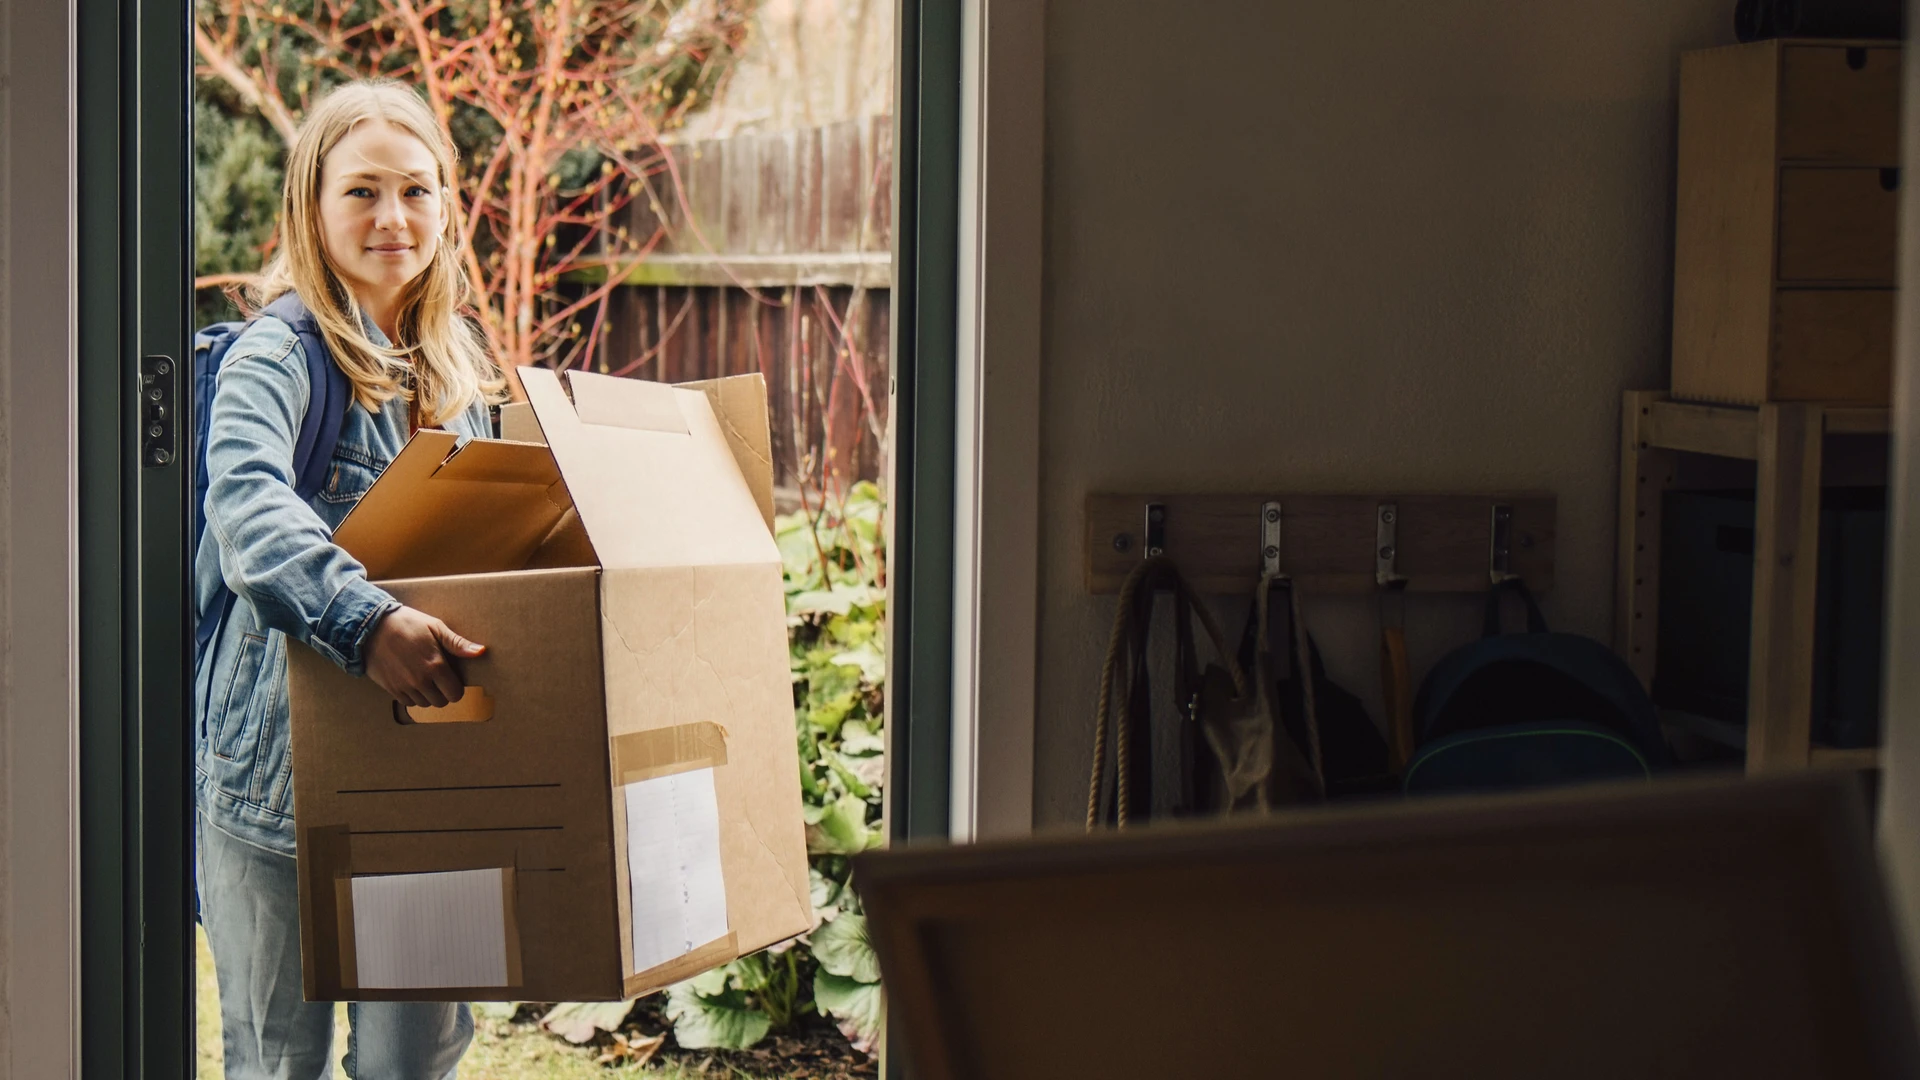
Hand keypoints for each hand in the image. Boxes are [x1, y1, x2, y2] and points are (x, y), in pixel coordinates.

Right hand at [364, 606, 485, 708]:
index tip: (451, 677)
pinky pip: (408, 703)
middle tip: (438, 678)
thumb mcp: (435, 627)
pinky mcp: (391, 689)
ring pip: (425, 704)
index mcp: (435, 666)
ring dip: (428, 695)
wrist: (371, 627)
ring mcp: (404, 686)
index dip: (456, 687)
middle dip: (443, 692)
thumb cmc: (407, 624)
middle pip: (441, 702)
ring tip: (424, 677)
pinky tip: (411, 680)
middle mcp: (421, 680)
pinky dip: (412, 696)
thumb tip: (481, 651)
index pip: (455, 694)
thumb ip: (458, 643)